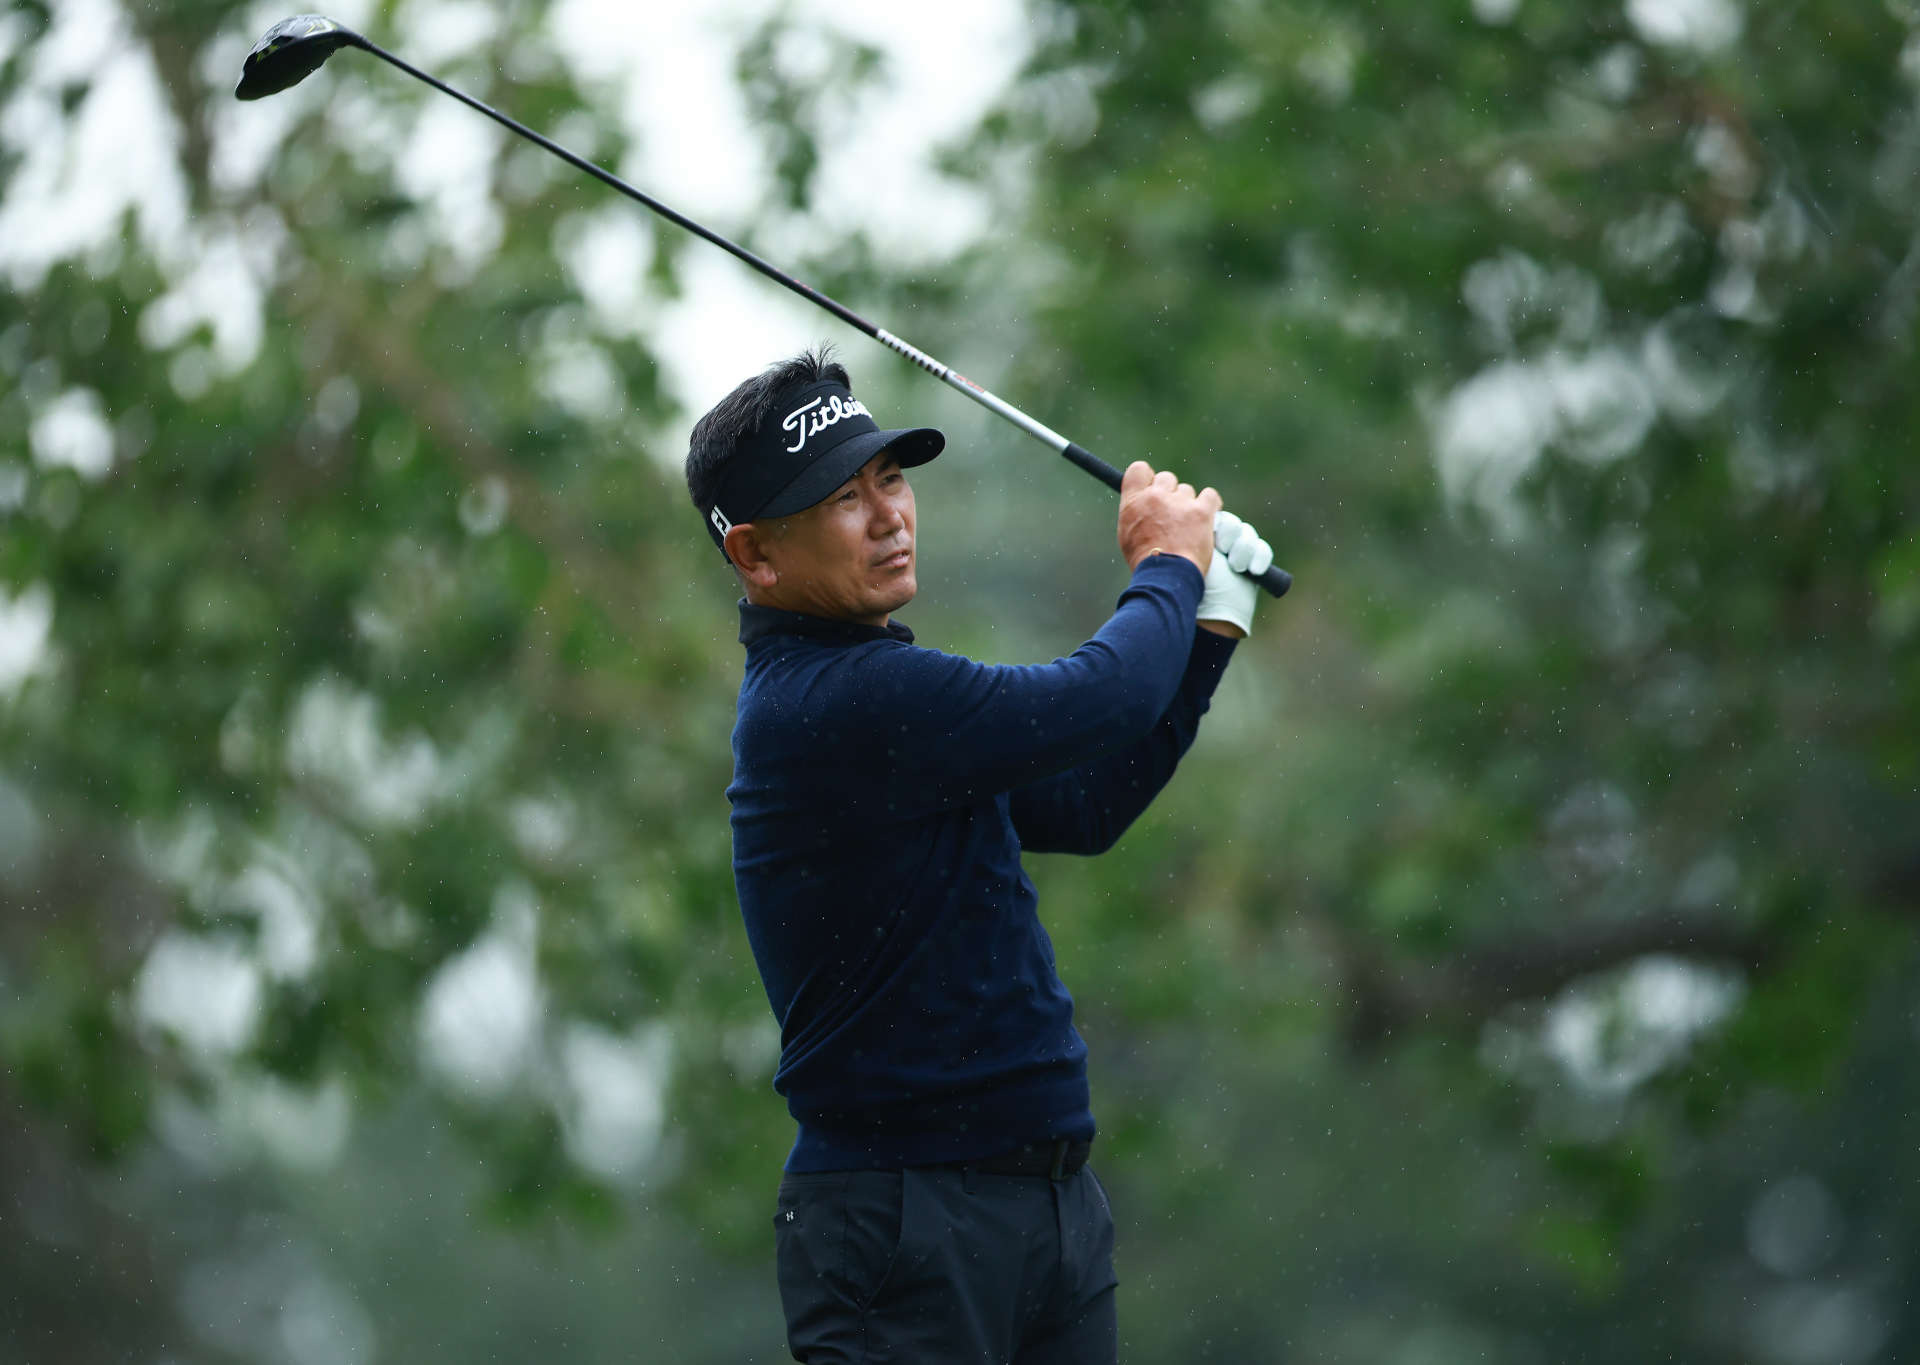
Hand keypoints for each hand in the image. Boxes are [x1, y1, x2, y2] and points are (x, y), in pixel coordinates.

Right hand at [1117, 461, 1220, 572]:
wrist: (1166, 577)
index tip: (1153, 488)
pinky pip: (1209, 496)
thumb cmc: (1146, 562)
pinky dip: (1210, 505)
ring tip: (1187, 529)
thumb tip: (1141, 503)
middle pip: (1166, 478)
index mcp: (1133, 502)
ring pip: (1187, 491)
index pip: (1139, 470)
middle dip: (1170, 494)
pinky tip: (1206, 518)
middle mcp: (1155, 496)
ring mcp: (1179, 502)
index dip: (1148, 478)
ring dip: (1188, 505)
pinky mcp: (1200, 511)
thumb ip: (1135, 513)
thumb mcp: (1128, 535)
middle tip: (1172, 515)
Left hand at [1195, 511, 1273, 638]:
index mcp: (1194, 537)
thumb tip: (1187, 511)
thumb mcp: (1181, 560)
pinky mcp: (1254, 565)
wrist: (1204, 619)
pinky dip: (1260, 557)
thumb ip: (1185, 537)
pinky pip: (1262, 550)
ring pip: (1248, 534)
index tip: (1211, 536)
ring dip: (1244, 547)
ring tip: (1237, 566)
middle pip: (1232, 523)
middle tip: (1224, 548)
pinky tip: (1253, 571)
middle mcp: (1215, 543)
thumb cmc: (1185, 590)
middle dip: (1231, 533)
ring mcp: (1236, 553)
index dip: (1216, 523)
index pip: (1211, 516)